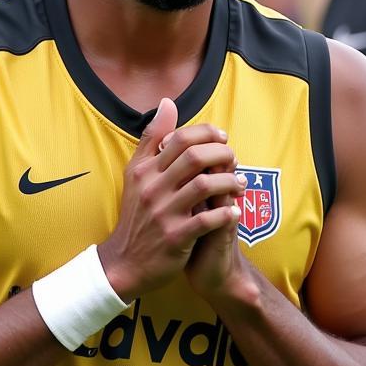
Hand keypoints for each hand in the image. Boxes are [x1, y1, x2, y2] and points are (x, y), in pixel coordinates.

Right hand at [98, 99, 244, 300]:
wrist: (125, 262)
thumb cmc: (137, 215)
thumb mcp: (136, 174)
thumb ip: (152, 138)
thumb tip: (167, 103)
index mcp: (144, 171)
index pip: (180, 139)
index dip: (207, 134)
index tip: (223, 138)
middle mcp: (152, 188)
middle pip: (194, 157)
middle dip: (222, 154)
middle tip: (235, 160)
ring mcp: (164, 213)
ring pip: (204, 186)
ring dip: (229, 182)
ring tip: (240, 184)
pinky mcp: (175, 238)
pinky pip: (207, 220)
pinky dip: (226, 214)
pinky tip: (235, 212)